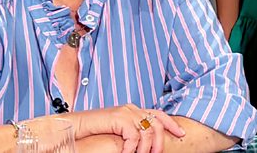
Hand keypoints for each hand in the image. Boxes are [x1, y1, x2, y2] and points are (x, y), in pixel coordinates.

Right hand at [71, 104, 185, 152]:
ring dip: (146, 148)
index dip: (172, 124)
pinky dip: (132, 148)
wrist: (74, 127)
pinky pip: (133, 135)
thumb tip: (143, 145)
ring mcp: (125, 112)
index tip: (182, 133)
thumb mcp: (118, 133)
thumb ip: (131, 134)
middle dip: (161, 140)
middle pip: (157, 123)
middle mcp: (131, 109)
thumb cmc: (94, 132)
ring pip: (148, 131)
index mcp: (133, 110)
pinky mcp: (118, 117)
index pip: (158, 114)